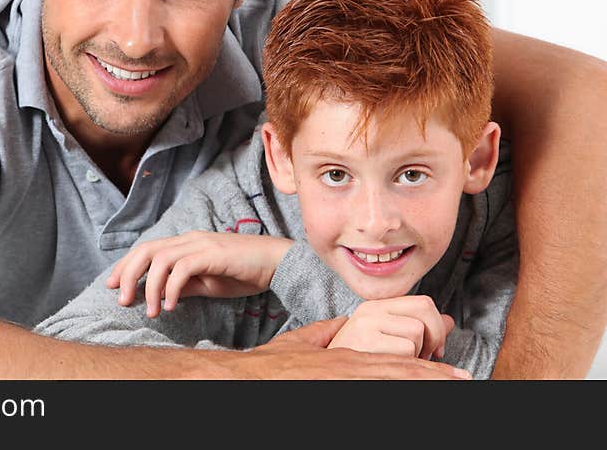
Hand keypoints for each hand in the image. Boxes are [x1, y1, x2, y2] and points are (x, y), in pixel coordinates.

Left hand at [105, 231, 292, 316]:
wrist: (277, 262)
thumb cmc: (244, 272)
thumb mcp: (208, 282)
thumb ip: (184, 285)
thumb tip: (160, 294)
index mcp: (186, 243)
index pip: (147, 249)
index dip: (125, 266)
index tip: (112, 286)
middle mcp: (189, 239)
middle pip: (146, 249)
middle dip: (127, 274)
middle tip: (121, 300)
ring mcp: (200, 244)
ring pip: (160, 259)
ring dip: (149, 286)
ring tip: (150, 310)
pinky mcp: (212, 253)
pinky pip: (182, 268)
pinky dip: (171, 288)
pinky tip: (171, 306)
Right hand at [238, 317, 469, 379]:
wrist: (247, 376)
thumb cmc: (272, 365)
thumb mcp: (302, 344)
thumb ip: (325, 334)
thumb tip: (341, 324)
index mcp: (349, 357)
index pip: (397, 361)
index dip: (428, 369)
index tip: (454, 374)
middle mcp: (353, 369)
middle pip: (404, 372)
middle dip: (436, 378)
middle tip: (466, 379)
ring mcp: (345, 381)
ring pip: (393, 379)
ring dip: (421, 383)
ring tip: (453, 384)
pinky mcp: (335, 387)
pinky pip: (374, 389)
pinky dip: (397, 389)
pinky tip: (413, 388)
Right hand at [327, 295, 454, 359]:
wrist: (319, 374)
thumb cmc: (353, 360)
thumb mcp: (382, 336)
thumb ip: (414, 325)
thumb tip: (449, 321)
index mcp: (375, 307)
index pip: (423, 302)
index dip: (437, 326)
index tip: (435, 348)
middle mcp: (370, 311)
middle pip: (425, 312)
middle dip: (433, 338)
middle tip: (427, 356)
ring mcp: (367, 325)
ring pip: (416, 333)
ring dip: (416, 355)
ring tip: (398, 363)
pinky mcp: (366, 342)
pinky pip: (406, 351)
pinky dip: (406, 365)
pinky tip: (392, 367)